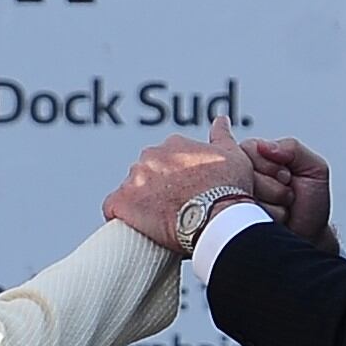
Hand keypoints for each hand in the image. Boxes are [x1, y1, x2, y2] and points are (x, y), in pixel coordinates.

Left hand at [106, 123, 257, 253]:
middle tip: (172, 209)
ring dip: (139, 202)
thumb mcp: (234, 155)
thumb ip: (222, 135)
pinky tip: (130, 226)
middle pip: (147, 173)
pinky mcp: (123, 201)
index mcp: (173, 144)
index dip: (174, 177)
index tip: (183, 192)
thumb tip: (220, 119)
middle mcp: (151, 156)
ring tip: (157, 222)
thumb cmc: (229, 188)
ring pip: (130, 190)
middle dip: (156, 189)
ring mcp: (135, 178)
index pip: (166, 158)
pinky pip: (111, 207)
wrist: (217, 217)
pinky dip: (119, 215)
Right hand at [241, 135, 336, 249]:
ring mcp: (236, 196)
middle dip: (271, 185)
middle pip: (242, 170)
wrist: (309, 236)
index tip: (287, 175)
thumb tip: (263, 145)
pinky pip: (240, 212)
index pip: (250, 148)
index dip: (272, 165)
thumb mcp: (314, 168)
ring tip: (281, 206)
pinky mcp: (233, 216)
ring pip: (241, 192)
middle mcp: (244, 174)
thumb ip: (293, 148)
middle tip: (286, 192)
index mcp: (260, 156)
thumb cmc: (311, 203)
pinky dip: (262, 215)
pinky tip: (271, 218)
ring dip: (268, 202)